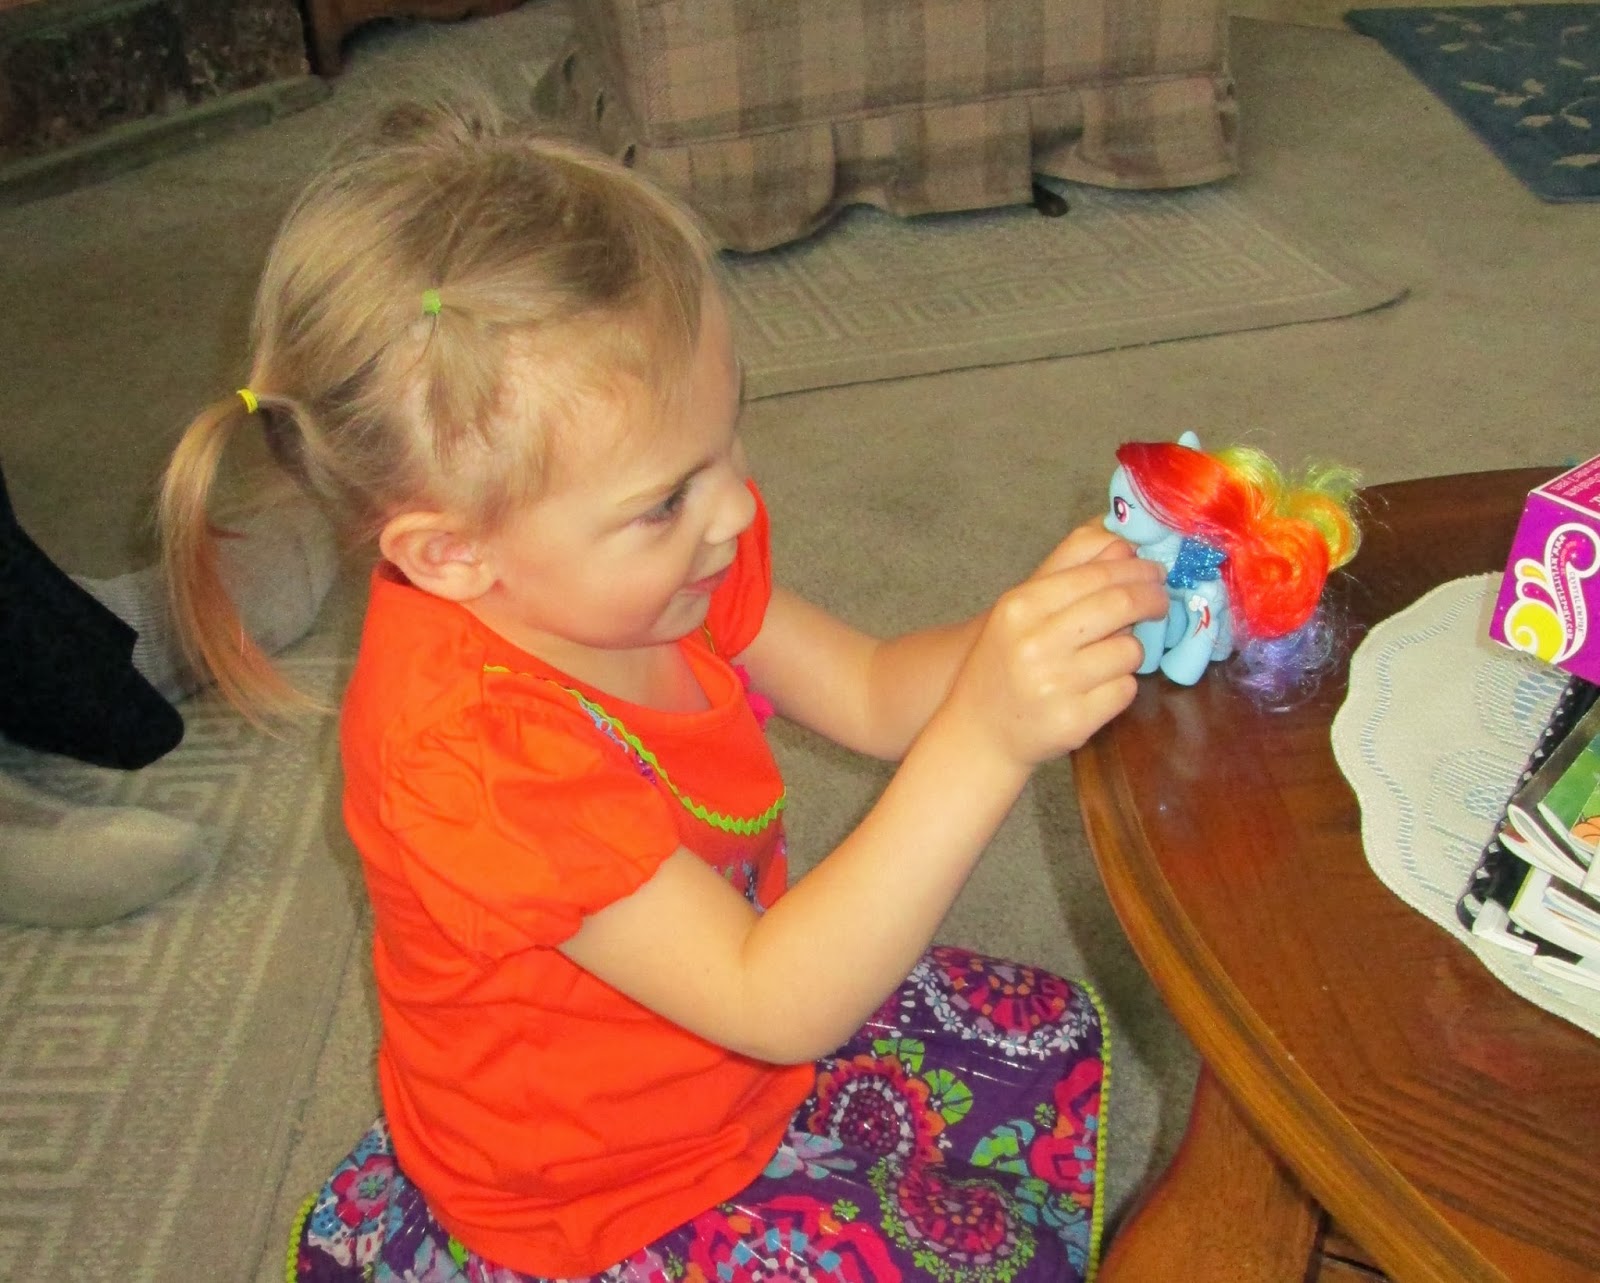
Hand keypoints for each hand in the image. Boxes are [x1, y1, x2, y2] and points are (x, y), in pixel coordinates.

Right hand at [938, 522, 1167, 766]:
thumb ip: (1068, 569)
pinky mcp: (1075, 721)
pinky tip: (1100, 687)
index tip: (1154, 571)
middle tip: (1160, 601)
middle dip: (1151, 599)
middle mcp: (1035, 644)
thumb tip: (1125, 543)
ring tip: (1111, 655)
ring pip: (1129, 650)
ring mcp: (1055, 685)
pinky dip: (1122, 685)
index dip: (1136, 570)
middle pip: (1120, 605)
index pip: (1096, 575)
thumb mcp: (1021, 608)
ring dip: (1132, 649)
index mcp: (1021, 606)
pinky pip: (1126, 690)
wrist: (978, 730)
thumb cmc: (1005, 661)